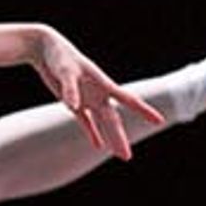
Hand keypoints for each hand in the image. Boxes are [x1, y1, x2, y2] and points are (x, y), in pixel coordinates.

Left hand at [28, 27, 163, 161]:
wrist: (45, 48)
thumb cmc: (59, 55)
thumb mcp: (65, 71)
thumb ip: (70, 89)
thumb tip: (73, 107)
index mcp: (103, 83)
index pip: (127, 99)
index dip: (143, 111)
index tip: (159, 121)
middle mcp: (98, 93)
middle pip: (113, 119)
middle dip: (120, 138)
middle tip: (127, 157)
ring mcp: (87, 98)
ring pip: (102, 122)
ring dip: (110, 138)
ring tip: (120, 155)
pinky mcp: (74, 101)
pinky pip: (85, 121)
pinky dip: (92, 133)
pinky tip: (98, 146)